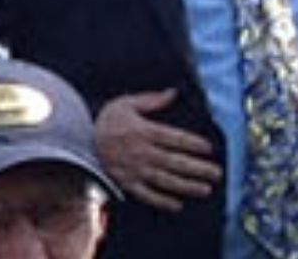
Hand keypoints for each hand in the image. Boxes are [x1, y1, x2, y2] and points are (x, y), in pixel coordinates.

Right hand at [94, 89, 221, 211]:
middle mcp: (141, 152)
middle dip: (198, 168)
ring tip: (206, 189)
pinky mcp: (126, 182)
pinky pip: (146, 195)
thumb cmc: (108, 119)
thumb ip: (152, 100)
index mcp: (144, 131)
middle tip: (217, 173)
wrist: (80, 138)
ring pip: (164, 180)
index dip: (193, 144)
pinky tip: (178, 205)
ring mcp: (133, 170)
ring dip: (186, 186)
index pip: (175, 139)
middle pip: (174, 162)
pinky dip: (162, 201)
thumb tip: (173, 92)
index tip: (209, 148)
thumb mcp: (127, 103)